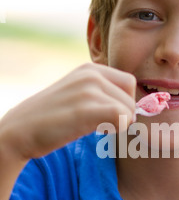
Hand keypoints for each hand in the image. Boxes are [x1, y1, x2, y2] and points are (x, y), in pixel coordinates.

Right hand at [0, 62, 135, 161]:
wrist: (20, 131)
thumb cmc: (52, 119)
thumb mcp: (78, 95)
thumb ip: (103, 95)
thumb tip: (136, 111)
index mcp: (90, 69)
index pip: (129, 84)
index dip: (124, 103)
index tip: (107, 115)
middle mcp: (91, 74)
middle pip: (132, 99)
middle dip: (123, 116)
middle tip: (99, 125)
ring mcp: (88, 90)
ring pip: (129, 111)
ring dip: (117, 125)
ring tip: (91, 127)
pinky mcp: (85, 109)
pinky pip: (122, 118)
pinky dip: (115, 129)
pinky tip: (95, 131)